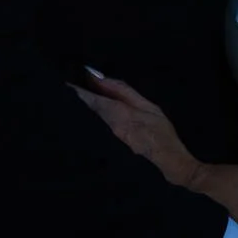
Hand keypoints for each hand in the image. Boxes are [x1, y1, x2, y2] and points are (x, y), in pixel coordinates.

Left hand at [73, 74, 201, 189]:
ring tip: (82, 90)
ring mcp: (112, 134)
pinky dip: (97, 110)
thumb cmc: (161, 130)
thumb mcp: (147, 106)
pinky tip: (99, 106)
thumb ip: (125, 93)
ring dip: (89, 103)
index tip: (70, 82)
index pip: (94, 101)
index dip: (82, 91)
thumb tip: (103, 80)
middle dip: (82, 96)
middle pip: (93, 108)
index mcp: (118, 115)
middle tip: (72, 83)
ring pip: (97, 115)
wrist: (166, 157)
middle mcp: (110, 125)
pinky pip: (103, 120)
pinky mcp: (117, 138)